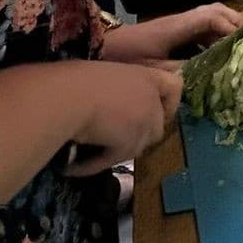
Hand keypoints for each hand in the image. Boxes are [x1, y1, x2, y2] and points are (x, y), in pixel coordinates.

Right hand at [68, 61, 182, 174]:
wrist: (68, 97)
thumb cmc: (77, 78)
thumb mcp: (103, 75)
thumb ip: (117, 88)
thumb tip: (105, 102)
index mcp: (146, 78)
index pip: (174, 87)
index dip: (169, 100)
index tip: (155, 107)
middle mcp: (151, 103)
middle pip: (157, 126)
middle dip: (139, 133)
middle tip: (112, 135)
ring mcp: (142, 127)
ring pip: (137, 146)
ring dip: (117, 150)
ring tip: (89, 151)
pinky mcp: (127, 147)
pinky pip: (112, 161)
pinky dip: (91, 165)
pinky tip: (71, 167)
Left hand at [103, 4, 242, 65]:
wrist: (104, 46)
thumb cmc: (127, 57)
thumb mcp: (155, 69)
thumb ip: (182, 71)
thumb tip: (208, 76)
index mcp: (178, 26)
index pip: (211, 17)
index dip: (229, 28)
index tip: (242, 44)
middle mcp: (181, 20)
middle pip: (215, 10)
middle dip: (234, 22)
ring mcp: (178, 24)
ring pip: (210, 17)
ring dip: (226, 27)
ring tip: (239, 45)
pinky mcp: (174, 31)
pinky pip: (201, 27)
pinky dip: (215, 35)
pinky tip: (220, 53)